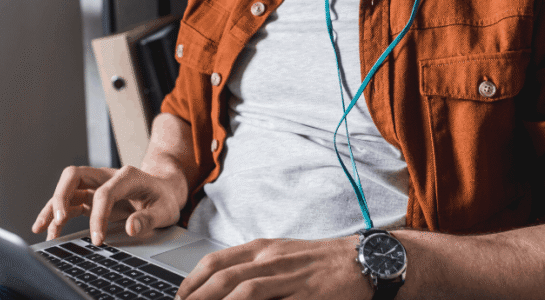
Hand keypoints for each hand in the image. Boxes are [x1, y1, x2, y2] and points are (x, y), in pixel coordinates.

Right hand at [31, 165, 184, 244]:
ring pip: (67, 189)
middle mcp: (107, 176)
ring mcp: (96, 185)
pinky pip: (70, 203)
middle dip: (62, 196)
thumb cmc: (164, 199)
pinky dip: (57, 215)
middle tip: (59, 220)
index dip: (97, 216)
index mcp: (126, 175)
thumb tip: (131, 227)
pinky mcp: (91, 197)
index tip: (98, 239)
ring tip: (41, 228)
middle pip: (74, 176)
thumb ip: (149, 218)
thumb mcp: (165, 210)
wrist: (164, 191)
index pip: (103, 192)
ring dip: (52, 207)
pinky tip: (49, 230)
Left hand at [176, 235, 372, 299]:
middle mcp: (272, 260)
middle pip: (224, 277)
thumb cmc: (322, 262)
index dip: (193, 279)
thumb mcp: (284, 256)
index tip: (180, 295)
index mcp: (263, 248)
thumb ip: (256, 268)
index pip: (217, 261)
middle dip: (197, 296)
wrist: (363, 261)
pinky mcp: (306, 295)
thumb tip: (225, 286)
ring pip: (244, 291)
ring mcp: (289, 277)